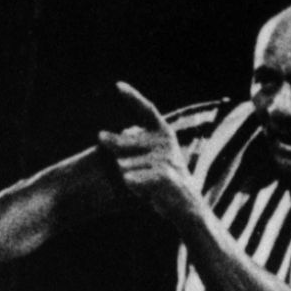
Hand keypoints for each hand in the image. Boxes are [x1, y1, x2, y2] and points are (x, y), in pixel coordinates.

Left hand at [97, 81, 197, 221]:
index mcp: (165, 133)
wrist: (186, 205)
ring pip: (123, 165)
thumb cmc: (165, 178)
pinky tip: (148, 192)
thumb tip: (104, 136)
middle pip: (122, 142)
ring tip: (146, 183)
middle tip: (129, 165)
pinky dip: (134, 188)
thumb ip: (134, 143)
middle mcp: (165, 142)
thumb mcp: (154, 156)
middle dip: (116, 155)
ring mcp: (164, 158)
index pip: (147, 110)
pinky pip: (130, 179)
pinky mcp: (161, 176)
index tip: (118, 86)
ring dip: (128, 177)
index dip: (133, 97)